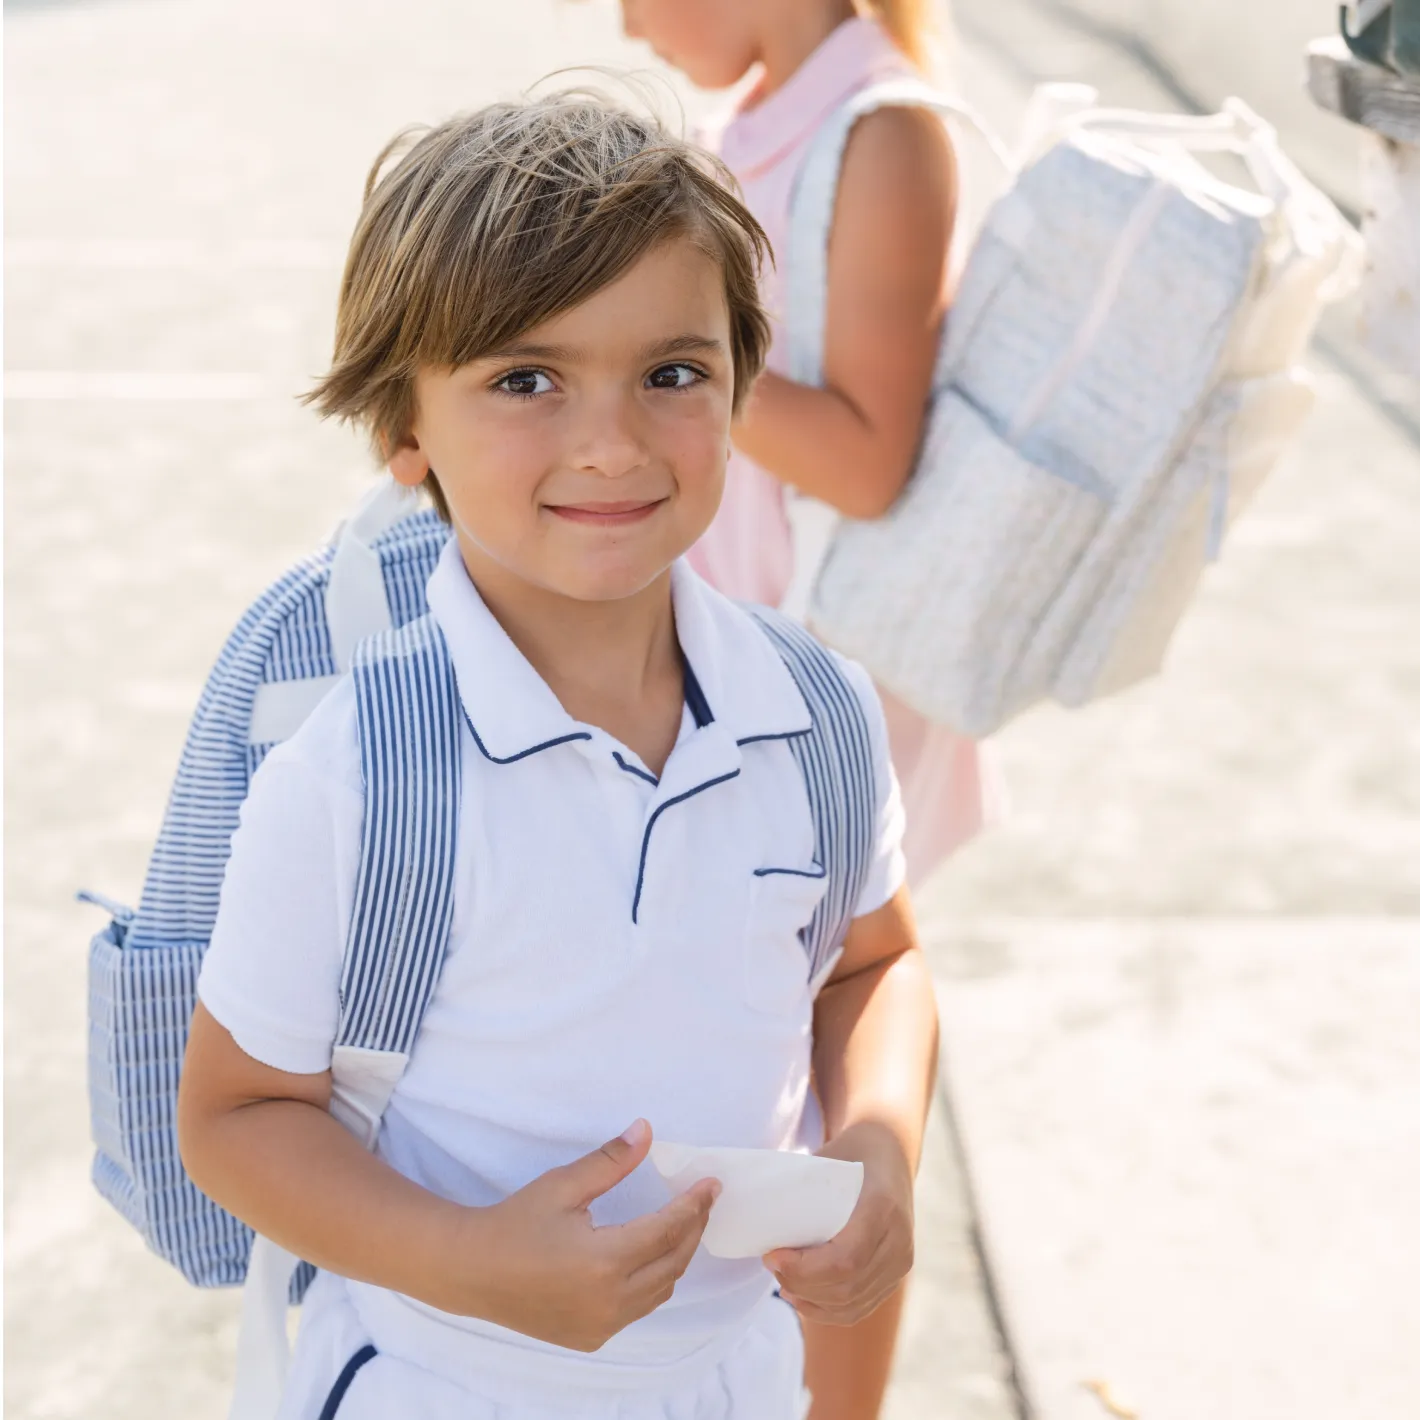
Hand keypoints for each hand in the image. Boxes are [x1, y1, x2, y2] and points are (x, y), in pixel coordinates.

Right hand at [433, 1120, 718, 1351]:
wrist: (472, 1271)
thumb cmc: (516, 1222)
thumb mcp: (563, 1185)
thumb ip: (611, 1161)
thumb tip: (646, 1130)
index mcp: (604, 1261)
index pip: (668, 1229)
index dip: (694, 1204)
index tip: (711, 1183)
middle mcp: (609, 1300)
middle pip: (673, 1261)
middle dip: (693, 1228)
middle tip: (702, 1200)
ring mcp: (601, 1325)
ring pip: (660, 1290)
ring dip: (676, 1257)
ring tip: (680, 1224)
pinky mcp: (591, 1337)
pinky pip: (638, 1309)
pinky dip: (651, 1283)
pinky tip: (648, 1258)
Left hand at [764, 1121, 913, 1326]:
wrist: (890, 1150)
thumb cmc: (851, 1152)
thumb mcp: (827, 1159)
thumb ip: (800, 1188)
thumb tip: (754, 1212)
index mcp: (883, 1207)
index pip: (845, 1259)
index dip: (805, 1269)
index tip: (773, 1255)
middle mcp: (899, 1239)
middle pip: (846, 1287)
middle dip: (801, 1284)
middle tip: (771, 1265)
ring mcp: (902, 1260)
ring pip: (852, 1304)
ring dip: (811, 1301)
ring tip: (783, 1282)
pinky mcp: (896, 1275)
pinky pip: (860, 1308)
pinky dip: (827, 1311)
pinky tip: (802, 1298)